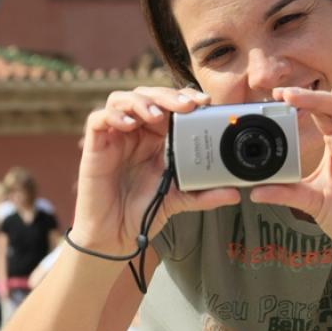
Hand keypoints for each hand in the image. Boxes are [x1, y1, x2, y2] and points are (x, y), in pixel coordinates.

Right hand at [71, 86, 239, 253]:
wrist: (117, 235)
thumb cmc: (145, 210)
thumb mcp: (180, 199)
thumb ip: (205, 194)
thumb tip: (236, 193)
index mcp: (159, 137)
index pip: (171, 105)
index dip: (186, 97)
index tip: (206, 102)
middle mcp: (137, 131)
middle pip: (149, 95)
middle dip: (169, 95)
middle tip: (187, 105)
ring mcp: (115, 136)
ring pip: (123, 99)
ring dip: (142, 102)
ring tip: (158, 116)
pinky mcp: (95, 145)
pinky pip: (98, 118)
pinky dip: (115, 115)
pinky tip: (130, 125)